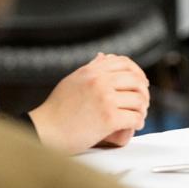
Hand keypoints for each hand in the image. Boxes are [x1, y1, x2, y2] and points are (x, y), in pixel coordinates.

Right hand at [28, 53, 149, 152]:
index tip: (141, 83)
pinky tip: (135, 125)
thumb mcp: (72, 81)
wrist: (45, 131)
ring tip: (139, 116)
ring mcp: (105, 99)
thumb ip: (90, 69)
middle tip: (143, 103)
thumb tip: (104, 57)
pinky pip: (134, 117)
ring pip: (138, 100)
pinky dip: (138, 122)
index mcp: (92, 71)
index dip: (137, 73)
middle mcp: (100, 81)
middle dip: (143, 92)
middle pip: (136, 80)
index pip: (125, 63)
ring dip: (142, 109)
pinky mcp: (108, 118)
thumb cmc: (56, 110)